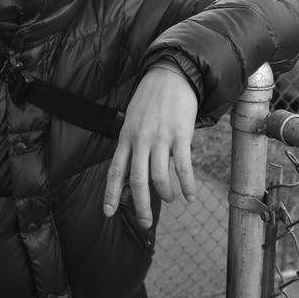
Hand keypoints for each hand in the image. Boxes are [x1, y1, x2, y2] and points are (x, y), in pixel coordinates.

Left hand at [103, 64, 197, 228]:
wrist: (171, 75)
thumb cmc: (150, 101)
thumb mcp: (133, 121)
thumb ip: (132, 147)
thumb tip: (132, 176)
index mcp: (126, 137)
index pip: (115, 171)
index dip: (111, 194)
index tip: (109, 213)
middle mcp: (140, 140)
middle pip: (138, 181)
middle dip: (140, 206)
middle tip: (144, 223)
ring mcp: (160, 138)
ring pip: (159, 177)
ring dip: (165, 194)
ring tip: (170, 199)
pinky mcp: (180, 135)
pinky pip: (183, 166)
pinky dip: (187, 185)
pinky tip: (190, 196)